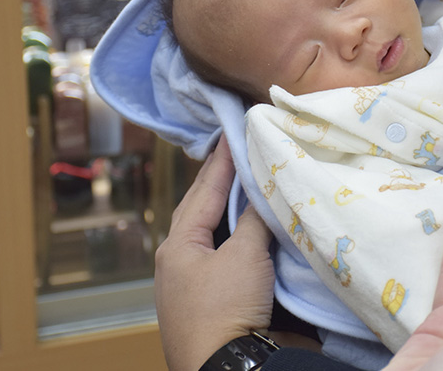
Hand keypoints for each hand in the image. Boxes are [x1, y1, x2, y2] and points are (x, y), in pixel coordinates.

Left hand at [154, 135, 274, 370]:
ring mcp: (199, 283)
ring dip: (236, 209)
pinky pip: (234, 257)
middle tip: (238, 149)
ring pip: (219, 234)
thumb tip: (263, 193)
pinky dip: (248, 238)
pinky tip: (263, 229)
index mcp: (178, 246)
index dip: (222, 160)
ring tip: (252, 182)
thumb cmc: (226, 310)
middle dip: (221, 181)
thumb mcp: (243, 257)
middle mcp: (183, 261)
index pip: (204, 191)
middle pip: (204, 210)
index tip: (233, 132)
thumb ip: (254, 220)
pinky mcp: (220, 301)